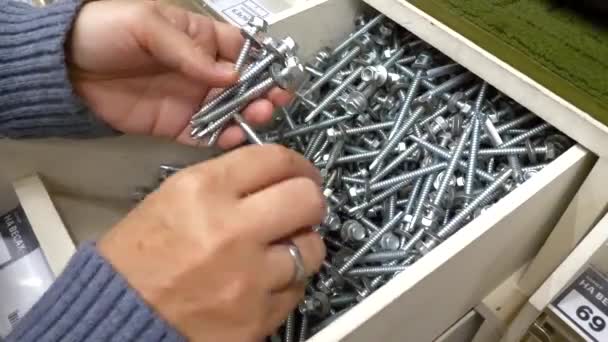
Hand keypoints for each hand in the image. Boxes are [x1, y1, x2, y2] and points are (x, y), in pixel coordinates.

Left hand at [68, 0, 289, 148]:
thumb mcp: (149, 25)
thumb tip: (231, 75)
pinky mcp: (177, 126)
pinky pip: (206, 134)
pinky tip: (234, 137)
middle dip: (262, 94)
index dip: (262, 63)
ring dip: (248, 117)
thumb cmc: (106, 32)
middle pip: (244, 85)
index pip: (241, 50)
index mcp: (200, 39)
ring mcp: (191, 100)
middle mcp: (202, 71)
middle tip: (269, 103)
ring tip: (256, 119)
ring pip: (230, 111)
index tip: (277, 77)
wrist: (65, 69)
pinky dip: (223, 138)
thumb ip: (190, 51)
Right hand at [98, 145, 325, 340]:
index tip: (300, 172)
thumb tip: (271, 181)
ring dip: (302, 245)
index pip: (275, 160)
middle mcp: (232, 230)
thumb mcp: (170, 199)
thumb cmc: (135, 259)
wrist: (117, 320)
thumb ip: (225, 184)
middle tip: (300, 208)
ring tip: (282, 249)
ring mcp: (250, 277)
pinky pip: (297, 288)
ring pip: (312, 248)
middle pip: (307, 199)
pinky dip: (287, 282)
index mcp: (203, 191)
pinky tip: (265, 281)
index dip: (297, 163)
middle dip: (309, 199)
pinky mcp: (258, 316)